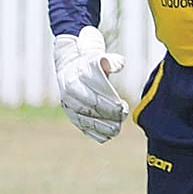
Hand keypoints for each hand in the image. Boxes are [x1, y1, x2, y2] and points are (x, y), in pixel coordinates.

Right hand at [53, 27, 127, 142]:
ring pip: (84, 118)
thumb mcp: (100, 58)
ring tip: (117, 129)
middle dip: (108, 114)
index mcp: (79, 74)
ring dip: (102, 126)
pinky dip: (94, 133)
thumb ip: (111, 61)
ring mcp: (68, 103)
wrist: (70, 66)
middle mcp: (71, 88)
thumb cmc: (92, 64)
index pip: (95, 91)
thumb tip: (119, 65)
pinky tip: (107, 136)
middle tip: (123, 117)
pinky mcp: (70, 113)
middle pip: (90, 106)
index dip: (110, 102)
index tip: (124, 106)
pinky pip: (81, 126)